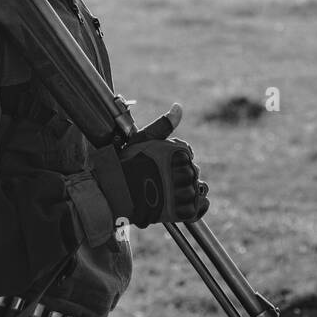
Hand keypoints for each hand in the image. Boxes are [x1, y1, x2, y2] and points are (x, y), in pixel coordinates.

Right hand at [91, 104, 209, 226]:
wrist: (116, 191)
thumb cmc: (127, 164)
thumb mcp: (143, 139)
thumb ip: (164, 124)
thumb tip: (178, 106)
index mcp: (178, 152)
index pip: (188, 155)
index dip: (176, 161)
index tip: (160, 167)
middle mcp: (183, 170)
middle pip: (192, 172)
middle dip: (180, 176)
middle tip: (160, 182)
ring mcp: (183, 190)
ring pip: (195, 189)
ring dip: (185, 192)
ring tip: (166, 194)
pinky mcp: (182, 209)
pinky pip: (199, 207)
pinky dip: (194, 208)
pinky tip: (179, 205)